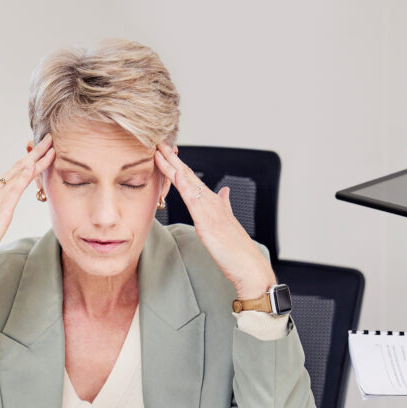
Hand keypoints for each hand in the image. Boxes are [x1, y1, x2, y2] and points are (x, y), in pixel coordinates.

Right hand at [0, 135, 55, 313]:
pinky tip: (35, 164)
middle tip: (49, 138)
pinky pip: (14, 187)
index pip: (12, 173)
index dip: (28, 160)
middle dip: (34, 152)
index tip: (41, 150)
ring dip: (35, 158)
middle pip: (16, 167)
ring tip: (50, 146)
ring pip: (17, 173)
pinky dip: (25, 174)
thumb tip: (5, 212)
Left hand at [154, 143, 275, 299]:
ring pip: (188, 181)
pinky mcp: (207, 221)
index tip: (165, 151)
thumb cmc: (236, 250)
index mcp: (213, 202)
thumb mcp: (227, 223)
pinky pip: (192, 198)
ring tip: (160, 150)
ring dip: (173, 165)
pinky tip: (175, 172)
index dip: (177, 164)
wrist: (248, 266)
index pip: (191, 179)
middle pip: (188, 174)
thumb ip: (225, 205)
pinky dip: (183, 183)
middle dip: (172, 157)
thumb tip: (224, 192)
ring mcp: (210, 209)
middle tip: (158, 141)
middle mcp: (211, 201)